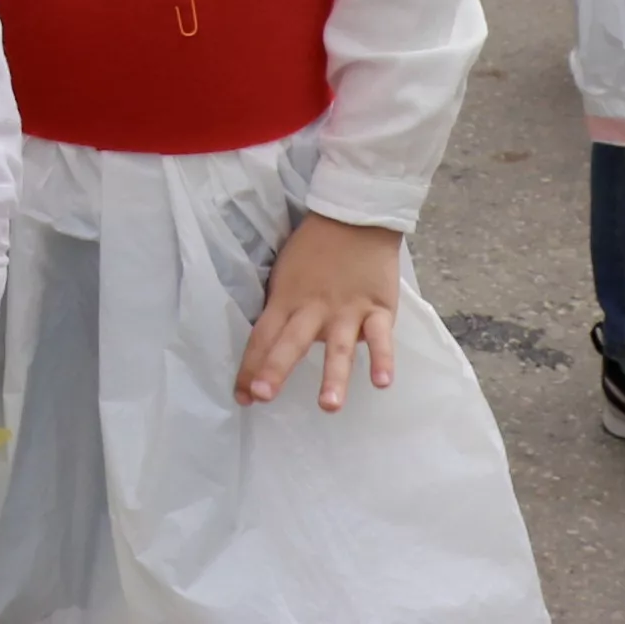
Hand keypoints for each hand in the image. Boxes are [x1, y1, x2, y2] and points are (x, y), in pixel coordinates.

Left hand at [238, 213, 403, 410]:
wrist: (355, 218)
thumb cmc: (315, 248)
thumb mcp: (285, 274)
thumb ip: (281, 308)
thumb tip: (269, 345)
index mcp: (286, 299)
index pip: (262, 336)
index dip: (250, 366)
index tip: (241, 397)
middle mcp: (313, 309)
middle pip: (291, 341)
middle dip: (276, 368)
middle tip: (263, 395)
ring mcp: (347, 311)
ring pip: (338, 347)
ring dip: (333, 376)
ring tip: (329, 406)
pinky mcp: (378, 309)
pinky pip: (381, 338)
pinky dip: (383, 359)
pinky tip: (382, 382)